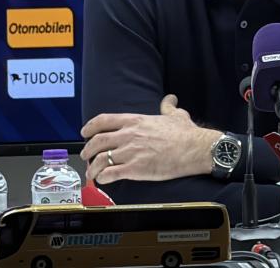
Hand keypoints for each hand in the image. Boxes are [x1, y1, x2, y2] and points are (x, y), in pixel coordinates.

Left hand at [80, 94, 220, 184]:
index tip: (84, 133)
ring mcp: (130, 152)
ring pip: (100, 160)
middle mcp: (129, 135)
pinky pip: (110, 174)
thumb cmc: (186, 134)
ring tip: (92, 173)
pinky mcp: (135, 169)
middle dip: (87, 150)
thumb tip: (170, 99)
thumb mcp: (176, 115)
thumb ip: (168, 107)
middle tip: (85, 156)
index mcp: (135, 121)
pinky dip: (103, 179)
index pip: (103, 121)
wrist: (195, 148)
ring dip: (92, 168)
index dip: (90, 127)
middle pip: (97, 141)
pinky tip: (104, 181)